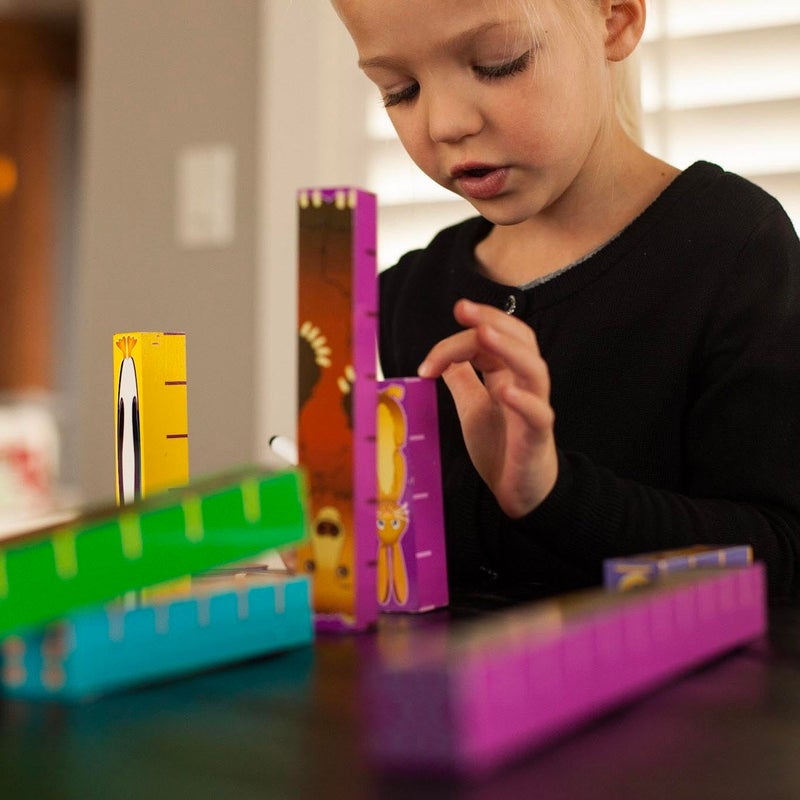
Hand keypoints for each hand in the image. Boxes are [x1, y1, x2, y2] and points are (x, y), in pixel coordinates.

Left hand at [418, 299, 557, 517]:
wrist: (521, 491)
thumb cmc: (501, 446)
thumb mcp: (472, 407)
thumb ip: (462, 379)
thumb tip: (443, 355)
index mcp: (507, 374)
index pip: (489, 340)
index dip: (459, 339)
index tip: (427, 363)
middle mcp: (524, 384)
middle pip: (520, 339)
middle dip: (492, 319)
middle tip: (463, 308)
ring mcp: (534, 408)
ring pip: (534, 369)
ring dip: (509, 349)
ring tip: (485, 335)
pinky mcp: (538, 437)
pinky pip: (539, 414)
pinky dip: (524, 401)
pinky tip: (505, 391)